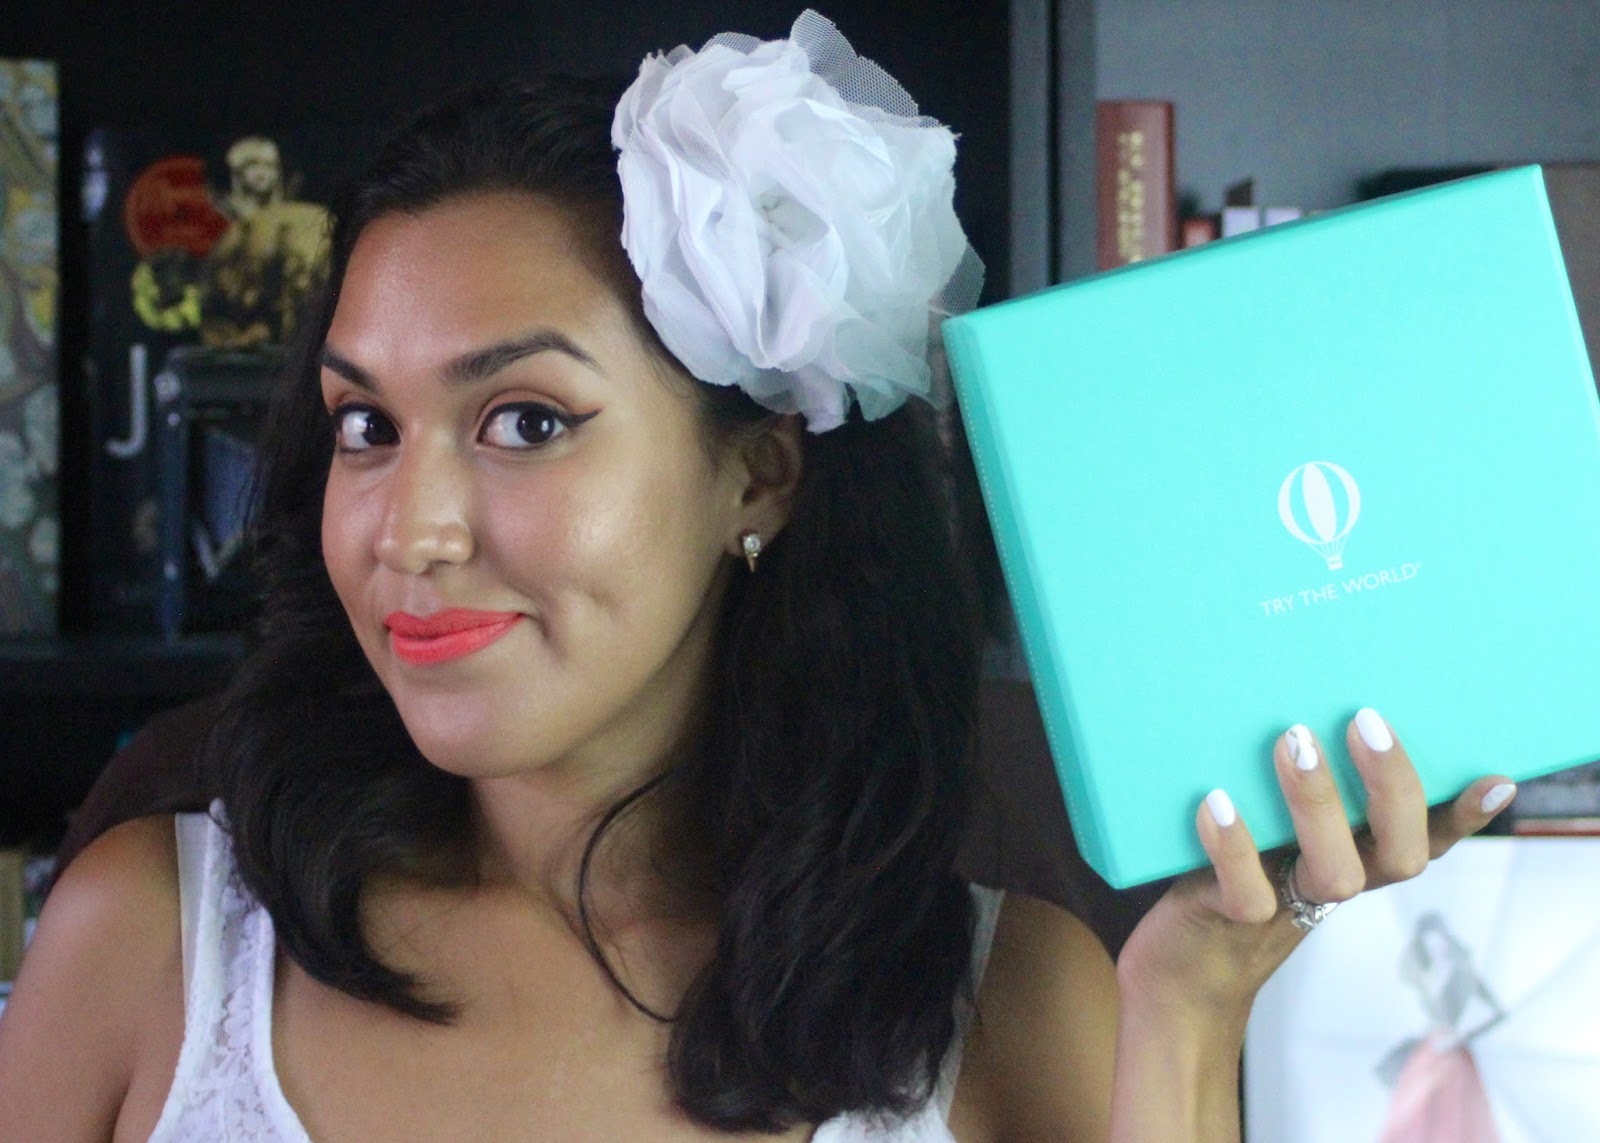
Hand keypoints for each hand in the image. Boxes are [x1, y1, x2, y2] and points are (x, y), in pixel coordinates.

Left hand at [1115, 708, 1515, 1021]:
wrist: (1178, 969)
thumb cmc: (1226, 879)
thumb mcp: (1267, 830)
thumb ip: (1291, 787)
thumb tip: (1297, 704)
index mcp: (1354, 857)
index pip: (1424, 838)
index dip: (1463, 815)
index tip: (1494, 779)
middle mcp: (1333, 882)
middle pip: (1398, 853)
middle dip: (1391, 787)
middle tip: (1365, 721)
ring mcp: (1289, 906)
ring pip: (1334, 873)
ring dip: (1318, 803)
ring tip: (1293, 742)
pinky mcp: (1235, 921)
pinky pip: (1247, 893)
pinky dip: (1235, 847)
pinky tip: (1217, 802)